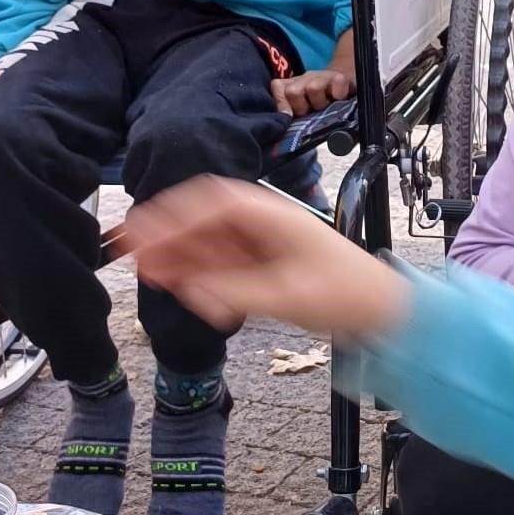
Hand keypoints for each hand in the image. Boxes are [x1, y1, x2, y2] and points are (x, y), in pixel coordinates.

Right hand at [129, 176, 411, 335]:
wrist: (385, 311)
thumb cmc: (347, 294)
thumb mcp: (287, 296)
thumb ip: (234, 293)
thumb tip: (191, 291)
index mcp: (273, 216)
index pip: (213, 203)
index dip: (174, 214)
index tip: (143, 230)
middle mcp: (266, 223)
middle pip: (205, 218)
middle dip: (167, 231)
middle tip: (128, 246)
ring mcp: (266, 244)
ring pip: (212, 242)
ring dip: (179, 253)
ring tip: (144, 269)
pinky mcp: (267, 266)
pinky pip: (225, 263)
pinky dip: (201, 272)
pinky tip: (178, 284)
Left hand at [272, 67, 351, 117]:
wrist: (347, 83)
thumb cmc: (323, 103)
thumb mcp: (306, 111)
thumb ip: (294, 119)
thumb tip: (284, 128)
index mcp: (294, 86)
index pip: (278, 87)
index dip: (281, 103)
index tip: (290, 117)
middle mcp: (305, 79)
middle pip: (293, 91)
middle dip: (302, 108)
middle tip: (312, 113)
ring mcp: (322, 76)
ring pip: (313, 88)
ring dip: (320, 103)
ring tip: (327, 108)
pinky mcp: (339, 77)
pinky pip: (337, 84)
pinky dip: (339, 95)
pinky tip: (340, 99)